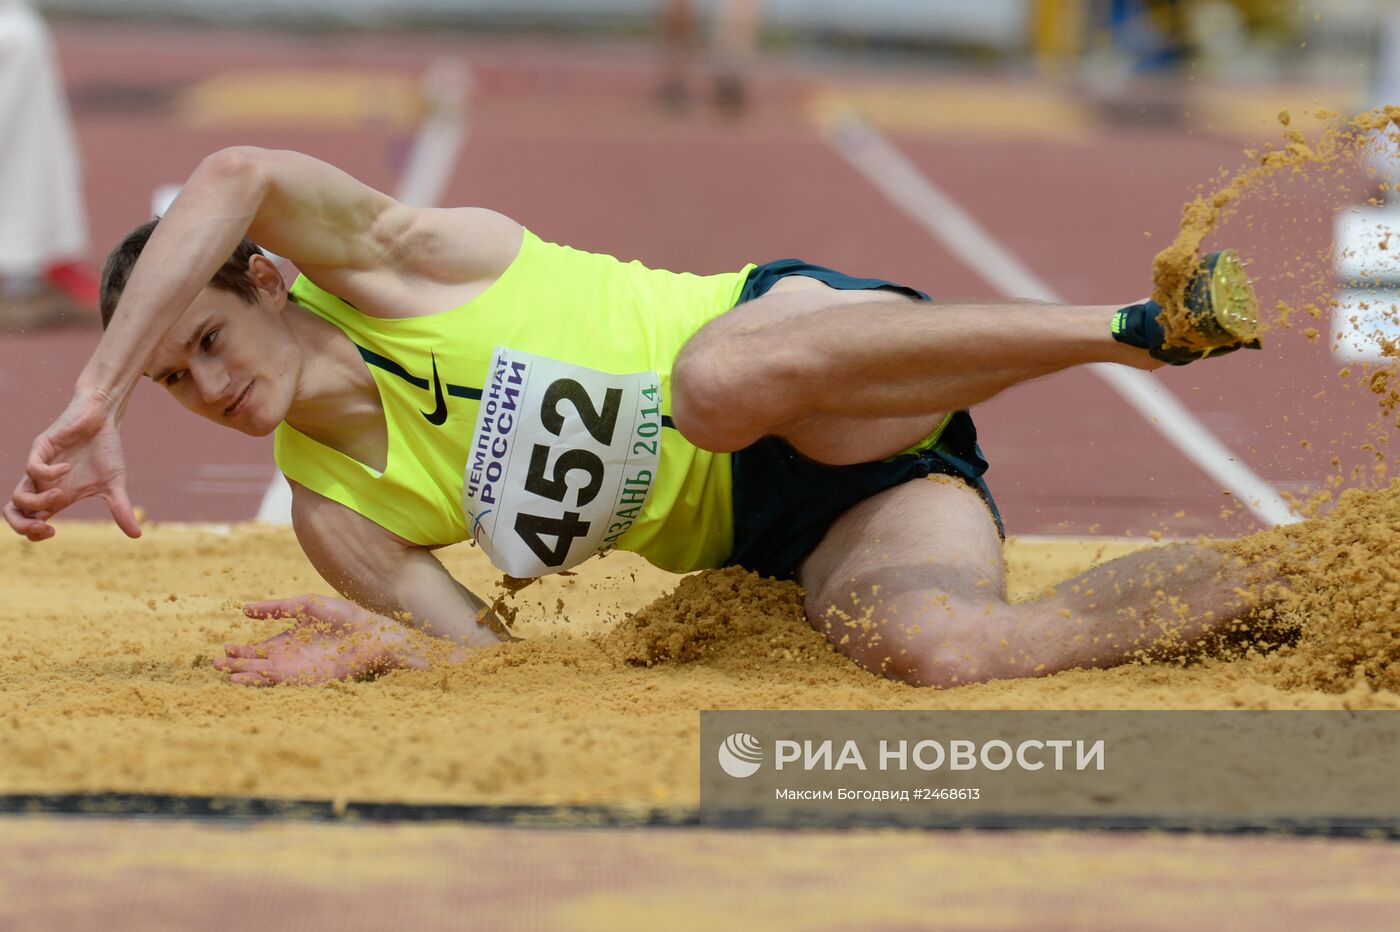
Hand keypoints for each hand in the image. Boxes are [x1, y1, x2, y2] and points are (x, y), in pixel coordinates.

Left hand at [4, 390, 140, 540]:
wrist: (103, 417)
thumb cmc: (105, 451)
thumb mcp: (115, 484)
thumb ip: (121, 510)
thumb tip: (137, 536)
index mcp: (56, 497)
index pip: (30, 521)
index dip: (32, 534)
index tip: (53, 531)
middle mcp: (43, 485)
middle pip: (13, 512)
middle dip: (22, 526)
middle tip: (46, 525)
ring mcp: (39, 467)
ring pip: (17, 496)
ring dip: (37, 502)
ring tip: (61, 494)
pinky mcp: (41, 449)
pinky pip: (32, 468)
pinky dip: (50, 473)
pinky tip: (69, 467)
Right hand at [213, 594, 428, 686]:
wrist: (375, 633)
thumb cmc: (346, 617)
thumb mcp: (307, 605)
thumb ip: (277, 607)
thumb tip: (243, 608)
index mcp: (291, 640)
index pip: (260, 649)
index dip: (242, 651)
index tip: (225, 649)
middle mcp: (292, 657)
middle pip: (259, 664)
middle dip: (238, 665)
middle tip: (216, 665)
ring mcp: (301, 669)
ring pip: (267, 675)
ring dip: (247, 676)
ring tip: (227, 676)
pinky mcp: (311, 678)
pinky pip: (284, 682)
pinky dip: (264, 682)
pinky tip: (248, 681)